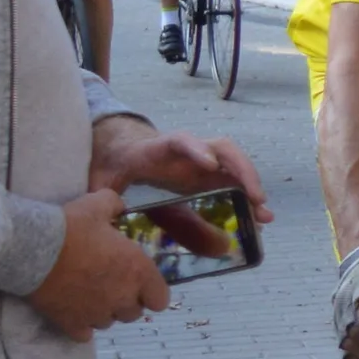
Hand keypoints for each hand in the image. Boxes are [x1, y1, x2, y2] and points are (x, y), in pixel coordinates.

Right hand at [30, 191, 173, 335]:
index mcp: (138, 271)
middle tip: (108, 284)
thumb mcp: (96, 204)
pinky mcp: (72, 323)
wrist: (31, 248)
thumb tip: (118, 206)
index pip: (160, 299)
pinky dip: (80, 326)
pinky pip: (85, 334)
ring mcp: (97, 313)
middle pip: (134, 313)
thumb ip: (114, 204)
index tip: (138, 283)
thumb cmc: (70, 226)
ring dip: (103, 312)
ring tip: (87, 294)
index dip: (150, 292)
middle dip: (125, 301)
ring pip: (109, 322)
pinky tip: (72, 310)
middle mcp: (123, 297)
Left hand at [93, 123, 272, 224]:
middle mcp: (187, 150)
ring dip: (251, 184)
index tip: (208, 164)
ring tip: (263, 213)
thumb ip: (98, 194)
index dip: (195, 149)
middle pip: (222, 148)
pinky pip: (233, 179)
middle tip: (255, 197)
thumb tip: (95, 217)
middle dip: (241, 170)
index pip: (179, 141)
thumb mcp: (100, 178)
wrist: (121, 145)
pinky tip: (258, 217)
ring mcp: (201, 160)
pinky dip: (247, 195)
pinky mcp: (207, 172)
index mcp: (158, 149)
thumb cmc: (112, 161)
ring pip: (234, 163)